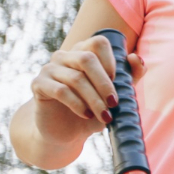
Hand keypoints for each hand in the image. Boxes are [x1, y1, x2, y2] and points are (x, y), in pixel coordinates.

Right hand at [29, 32, 144, 147]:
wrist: (66, 131)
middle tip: (113, 104)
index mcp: (84, 52)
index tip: (117, 81)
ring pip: (76, 78)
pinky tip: (85, 115)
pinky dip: (78, 104)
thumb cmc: (93, 109)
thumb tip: (135, 57)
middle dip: (104, 84)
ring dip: (94, 99)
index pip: (98, 42)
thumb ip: (130, 76)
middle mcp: (65, 56)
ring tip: (103, 116)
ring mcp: (49, 68)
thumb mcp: (115, 94)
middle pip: (87, 59)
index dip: (110, 60)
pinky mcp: (38, 84)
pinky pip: (61, 91)